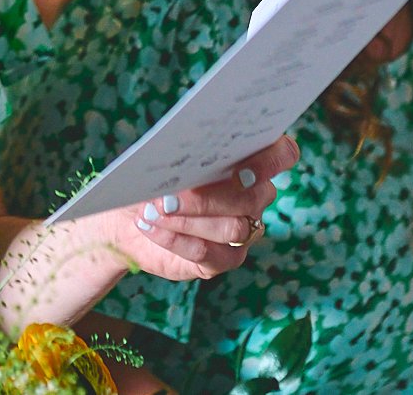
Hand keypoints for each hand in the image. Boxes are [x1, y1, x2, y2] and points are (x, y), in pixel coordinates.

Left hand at [101, 137, 297, 282]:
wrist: (131, 215)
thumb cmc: (154, 179)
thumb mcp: (165, 161)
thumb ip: (183, 158)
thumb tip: (182, 165)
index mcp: (249, 161)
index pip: (282, 154)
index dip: (270, 161)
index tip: (239, 169)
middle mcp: (255, 196)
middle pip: (251, 197)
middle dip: (206, 198)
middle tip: (168, 198)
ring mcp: (244, 230)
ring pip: (232, 228)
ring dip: (187, 220)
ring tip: (154, 212)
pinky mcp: (225, 258)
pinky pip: (208, 253)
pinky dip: (175, 239)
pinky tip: (150, 226)